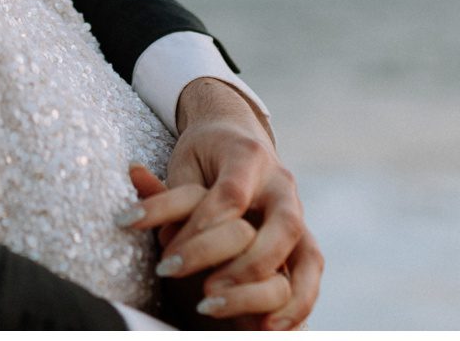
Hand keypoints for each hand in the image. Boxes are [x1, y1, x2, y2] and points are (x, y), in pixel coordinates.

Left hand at [120, 80, 321, 328]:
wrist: (238, 137)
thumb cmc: (204, 155)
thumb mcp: (182, 162)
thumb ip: (169, 191)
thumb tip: (147, 217)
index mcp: (248, 157)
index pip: (232, 195)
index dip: (202, 229)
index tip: (167, 258)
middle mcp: (281, 185)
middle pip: (281, 225)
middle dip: (240, 264)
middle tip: (202, 291)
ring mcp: (298, 214)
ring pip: (306, 254)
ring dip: (264, 288)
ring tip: (219, 308)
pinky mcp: (303, 240)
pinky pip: (311, 274)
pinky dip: (297, 304)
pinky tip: (266, 327)